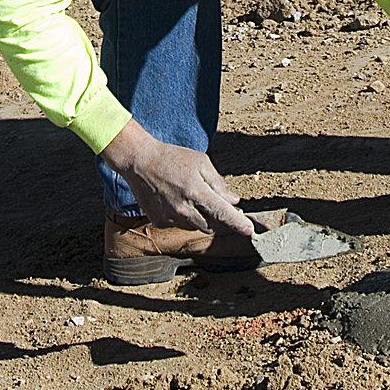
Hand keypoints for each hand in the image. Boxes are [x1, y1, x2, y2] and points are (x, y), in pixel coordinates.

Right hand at [101, 124, 257, 241]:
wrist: (139, 161)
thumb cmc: (172, 158)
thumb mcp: (200, 162)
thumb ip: (218, 183)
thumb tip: (234, 201)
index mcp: (196, 191)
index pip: (223, 214)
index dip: (238, 224)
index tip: (249, 231)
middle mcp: (183, 208)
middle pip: (211, 225)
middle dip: (217, 218)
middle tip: (214, 203)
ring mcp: (170, 217)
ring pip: (196, 227)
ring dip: (200, 218)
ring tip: (190, 196)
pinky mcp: (159, 221)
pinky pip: (179, 225)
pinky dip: (183, 217)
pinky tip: (175, 200)